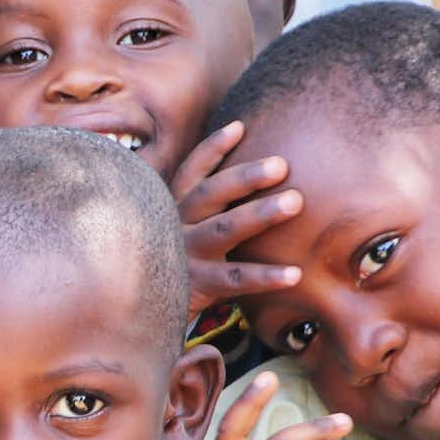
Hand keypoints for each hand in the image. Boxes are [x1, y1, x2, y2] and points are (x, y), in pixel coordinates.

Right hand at [170, 122, 303, 314]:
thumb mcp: (181, 229)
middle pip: (210, 194)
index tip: (239, 127)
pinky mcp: (196, 286)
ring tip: (295, 202)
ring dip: (259, 214)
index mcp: (172, 207)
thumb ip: (204, 206)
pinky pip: (235, 279)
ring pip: (223, 229)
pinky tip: (295, 274)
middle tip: (282, 164)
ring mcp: (185, 255)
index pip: (191, 172)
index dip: (213, 148)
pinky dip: (265, 276)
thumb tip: (245, 172)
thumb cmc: (177, 262)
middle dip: (245, 176)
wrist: (144, 312)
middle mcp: (176, 226)